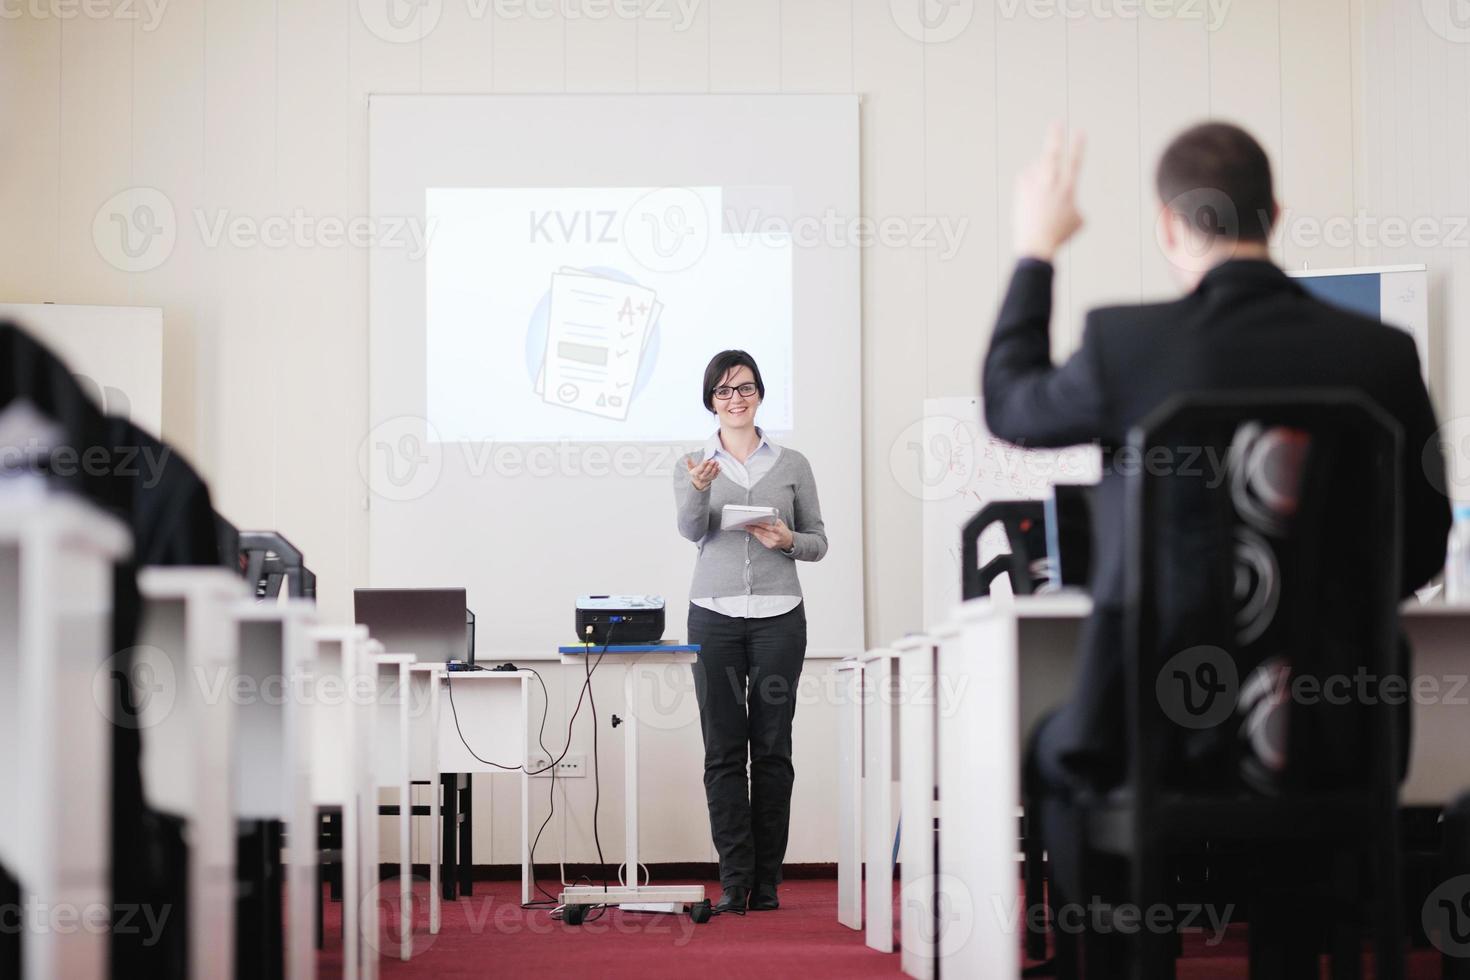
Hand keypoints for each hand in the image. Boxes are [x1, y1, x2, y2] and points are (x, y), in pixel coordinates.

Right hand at [686, 456, 719, 491]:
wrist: (698, 482)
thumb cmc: (695, 473)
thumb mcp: (691, 469)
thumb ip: (689, 463)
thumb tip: (687, 458)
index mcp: (696, 473)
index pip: (700, 468)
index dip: (703, 464)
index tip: (706, 460)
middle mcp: (702, 476)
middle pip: (706, 471)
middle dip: (710, 465)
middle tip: (713, 460)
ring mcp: (707, 478)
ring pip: (711, 473)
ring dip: (715, 468)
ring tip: (717, 463)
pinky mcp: (711, 479)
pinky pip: (715, 475)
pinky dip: (718, 471)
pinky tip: (719, 467)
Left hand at [747, 517, 793, 552]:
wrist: (788, 541)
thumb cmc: (783, 530)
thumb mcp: (780, 524)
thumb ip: (773, 521)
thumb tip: (763, 518)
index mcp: (779, 531)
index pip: (767, 527)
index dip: (760, 525)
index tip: (753, 522)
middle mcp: (775, 538)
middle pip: (762, 532)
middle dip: (754, 528)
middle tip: (747, 525)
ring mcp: (772, 543)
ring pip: (760, 537)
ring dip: (753, 532)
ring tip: (748, 528)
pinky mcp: (770, 546)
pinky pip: (761, 540)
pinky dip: (757, 536)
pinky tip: (753, 532)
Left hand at [1013, 122, 1084, 261]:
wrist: (1035, 244)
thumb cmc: (1059, 234)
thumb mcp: (1077, 221)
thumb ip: (1074, 204)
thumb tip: (1068, 199)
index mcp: (1068, 188)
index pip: (1075, 161)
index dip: (1078, 145)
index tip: (1080, 131)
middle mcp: (1051, 183)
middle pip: (1053, 153)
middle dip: (1055, 136)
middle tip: (1056, 123)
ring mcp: (1034, 186)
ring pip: (1037, 168)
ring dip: (1041, 172)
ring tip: (1043, 193)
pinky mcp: (1021, 192)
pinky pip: (1025, 178)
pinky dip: (1030, 181)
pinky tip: (1032, 191)